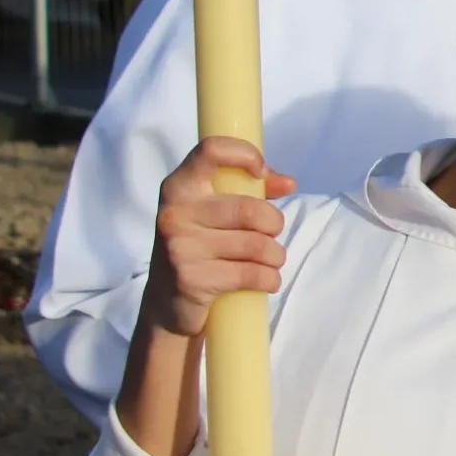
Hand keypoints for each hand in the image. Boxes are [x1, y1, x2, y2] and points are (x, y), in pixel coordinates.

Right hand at [143, 138, 296, 338]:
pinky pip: (252, 275)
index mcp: (179, 187)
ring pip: (257, 245)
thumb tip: (288, 182)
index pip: (211, 151)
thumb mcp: (213, 213)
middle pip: (251, 210)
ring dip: (275, 257)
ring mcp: (180, 247)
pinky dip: (270, 279)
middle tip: (271, 235)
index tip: (261, 172)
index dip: (245, 155)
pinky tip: (265, 281)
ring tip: (269, 261)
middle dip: (274, 225)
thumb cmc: (199, 247)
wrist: (167, 303)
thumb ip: (250, 190)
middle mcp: (175, 213)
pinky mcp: (192, 279)